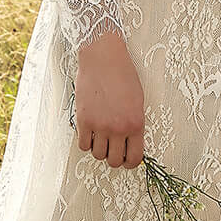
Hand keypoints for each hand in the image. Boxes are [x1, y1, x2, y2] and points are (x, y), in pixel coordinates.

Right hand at [73, 27, 144, 168]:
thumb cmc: (122, 74)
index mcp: (136, 124)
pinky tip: (90, 132)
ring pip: (98, 155)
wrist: (103, 57)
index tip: (126, 158)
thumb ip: (134, 124)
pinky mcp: (84, 120)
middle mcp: (118, 128)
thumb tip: (130, 142)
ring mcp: (100, 125)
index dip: (130, 162)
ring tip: (100, 138)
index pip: (135, 158)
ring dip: (99, 149)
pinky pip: (83, 145)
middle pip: (114, 161)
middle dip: (113, 157)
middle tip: (112, 148)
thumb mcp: (138, 101)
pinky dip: (86, 142)